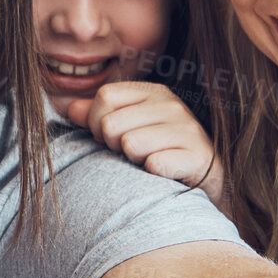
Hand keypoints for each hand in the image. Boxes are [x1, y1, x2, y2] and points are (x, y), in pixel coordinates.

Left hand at [64, 82, 225, 203]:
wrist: (207, 184)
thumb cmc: (161, 154)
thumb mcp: (129, 130)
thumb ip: (98, 118)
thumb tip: (70, 109)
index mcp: (153, 93)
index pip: (104, 96)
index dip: (96, 122)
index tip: (108, 139)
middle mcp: (172, 105)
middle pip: (111, 123)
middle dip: (113, 146)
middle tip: (132, 155)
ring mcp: (187, 129)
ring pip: (129, 144)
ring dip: (133, 161)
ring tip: (149, 163)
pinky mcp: (197, 155)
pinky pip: (155, 164)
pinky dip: (153, 174)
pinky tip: (164, 174)